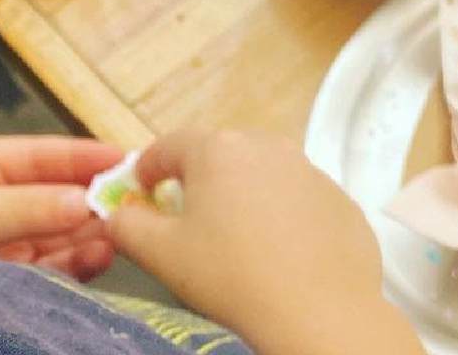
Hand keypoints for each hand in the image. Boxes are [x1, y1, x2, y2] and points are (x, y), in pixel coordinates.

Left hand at [0, 135, 122, 280]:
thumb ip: (26, 207)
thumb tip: (82, 199)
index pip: (37, 155)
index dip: (79, 154)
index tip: (120, 156)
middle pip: (54, 192)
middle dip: (90, 194)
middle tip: (130, 196)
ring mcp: (2, 243)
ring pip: (59, 230)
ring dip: (89, 229)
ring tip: (119, 228)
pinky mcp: (9, 280)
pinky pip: (54, 264)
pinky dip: (79, 259)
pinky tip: (100, 254)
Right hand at [108, 131, 424, 354]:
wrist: (320, 311)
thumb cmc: (230, 276)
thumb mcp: (161, 254)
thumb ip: (128, 226)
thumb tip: (118, 214)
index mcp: (217, 149)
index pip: (169, 145)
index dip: (148, 167)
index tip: (141, 190)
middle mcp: (266, 146)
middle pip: (220, 154)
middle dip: (200, 179)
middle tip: (189, 218)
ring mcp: (309, 170)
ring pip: (263, 174)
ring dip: (245, 196)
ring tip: (238, 239)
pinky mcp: (340, 199)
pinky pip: (299, 200)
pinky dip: (284, 217)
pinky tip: (282, 254)